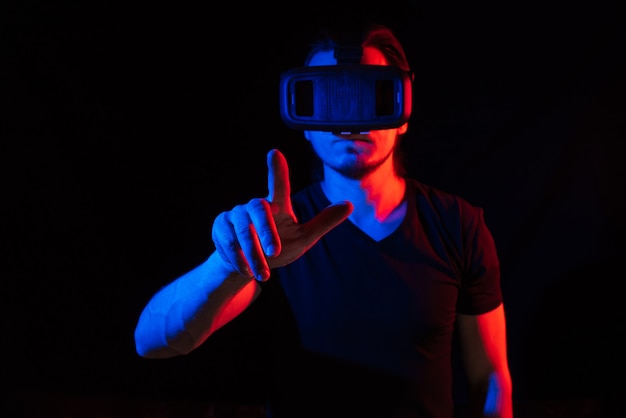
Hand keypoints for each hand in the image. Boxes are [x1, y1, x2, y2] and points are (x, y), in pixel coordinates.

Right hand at [212, 149, 352, 280]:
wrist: (247, 266)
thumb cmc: (278, 248)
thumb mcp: (303, 238)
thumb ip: (323, 222)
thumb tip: (349, 205)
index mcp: (277, 205)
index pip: (278, 185)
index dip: (277, 170)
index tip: (274, 152)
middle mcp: (254, 205)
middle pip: (258, 209)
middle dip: (267, 231)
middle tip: (275, 253)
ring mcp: (235, 215)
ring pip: (243, 229)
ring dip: (253, 253)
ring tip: (263, 273)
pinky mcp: (221, 227)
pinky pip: (227, 240)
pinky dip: (238, 257)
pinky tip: (246, 270)